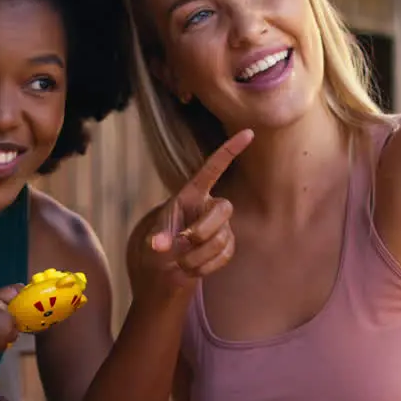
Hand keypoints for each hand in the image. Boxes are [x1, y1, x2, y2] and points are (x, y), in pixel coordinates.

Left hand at [129, 129, 253, 300]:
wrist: (165, 269)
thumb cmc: (158, 245)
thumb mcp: (152, 237)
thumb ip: (158, 237)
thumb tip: (160, 245)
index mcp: (192, 194)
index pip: (213, 168)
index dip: (230, 150)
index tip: (248, 132)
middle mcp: (210, 206)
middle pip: (224, 209)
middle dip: (204, 229)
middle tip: (185, 241)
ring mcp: (222, 226)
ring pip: (222, 238)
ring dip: (198, 256)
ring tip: (180, 262)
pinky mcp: (228, 246)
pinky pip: (225, 255)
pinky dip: (206, 266)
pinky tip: (192, 268)